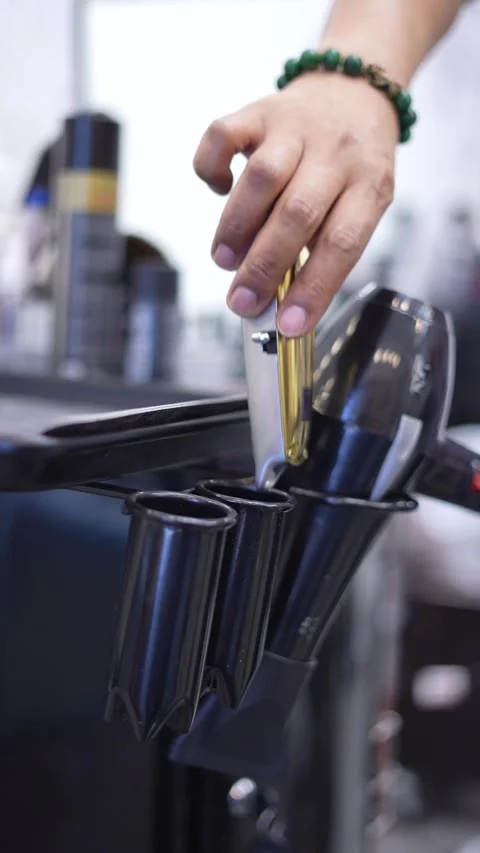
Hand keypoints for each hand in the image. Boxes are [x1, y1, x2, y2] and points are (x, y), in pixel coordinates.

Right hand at [194, 71, 398, 335]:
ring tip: (224, 260)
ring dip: (237, 225)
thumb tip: (281, 302)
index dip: (314, 288)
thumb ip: (325, 247)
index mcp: (368, 184)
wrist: (352, 93)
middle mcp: (335, 152)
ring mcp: (295, 127)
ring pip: (263, 177)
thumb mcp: (360, 204)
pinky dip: (211, 167)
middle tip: (242, 301)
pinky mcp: (258, 111)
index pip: (342, 243)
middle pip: (298, 212)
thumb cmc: (351, 166)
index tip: (288, 325)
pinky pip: (223, 135)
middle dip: (265, 265)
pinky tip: (217, 189)